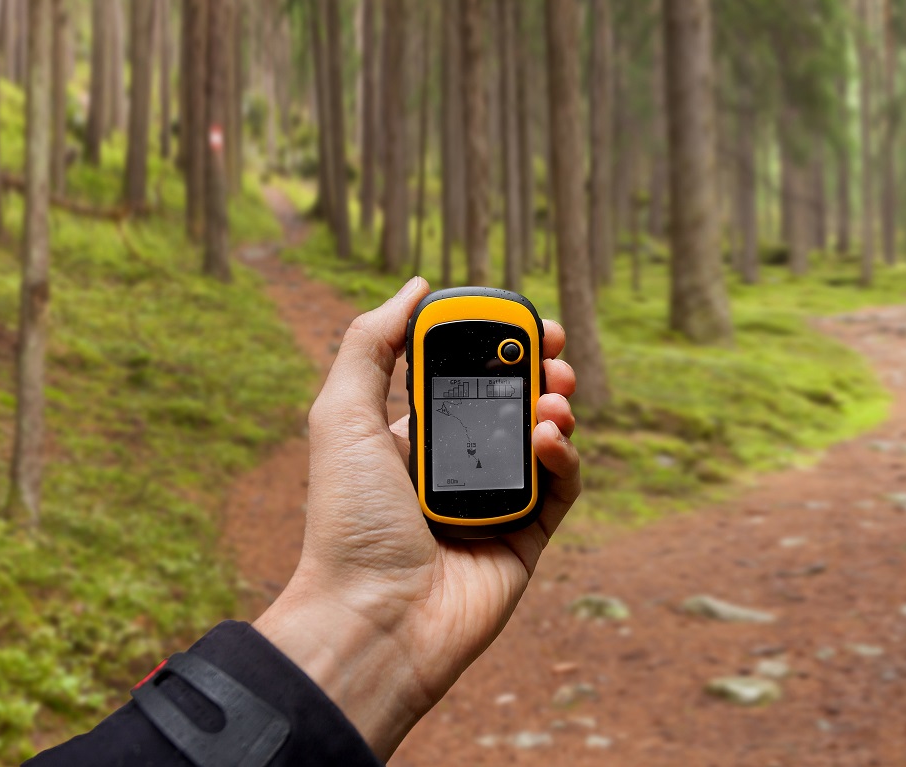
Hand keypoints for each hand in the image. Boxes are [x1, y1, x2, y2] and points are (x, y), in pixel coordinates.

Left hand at [253, 277, 581, 759]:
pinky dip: (564, 457)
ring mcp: (493, 504)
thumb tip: (416, 287)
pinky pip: (561, 488)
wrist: (373, 619)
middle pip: (512, 402)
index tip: (521, 322)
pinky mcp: (527, 539)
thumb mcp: (341, 416)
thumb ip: (371, 344)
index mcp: (409, 439)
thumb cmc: (348, 523)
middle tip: (555, 354)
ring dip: (554, 408)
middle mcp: (453, 468)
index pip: (463, 376)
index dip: (496, 346)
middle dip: (539, 371)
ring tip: (552, 400)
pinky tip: (548, 440)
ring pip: (544, 440)